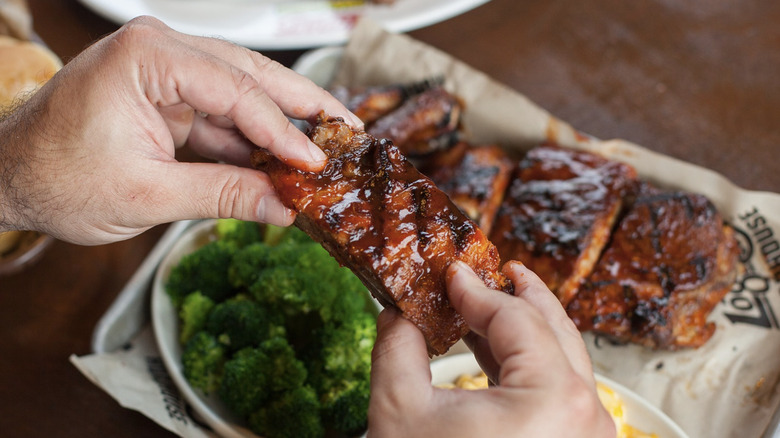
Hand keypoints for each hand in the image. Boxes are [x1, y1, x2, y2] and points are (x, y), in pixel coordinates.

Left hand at [0, 16, 360, 244]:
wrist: (6, 179)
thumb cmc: (53, 177)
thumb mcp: (147, 195)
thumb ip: (224, 196)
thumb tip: (284, 207)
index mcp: (148, 57)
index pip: (237, 90)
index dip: (284, 131)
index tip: (317, 163)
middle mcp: (161, 51)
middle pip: (252, 75)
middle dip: (303, 106)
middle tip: (347, 131)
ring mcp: (166, 72)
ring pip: (244, 93)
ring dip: (280, 127)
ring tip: (324, 151)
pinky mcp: (168, 97)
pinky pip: (223, 116)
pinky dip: (252, 141)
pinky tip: (281, 164)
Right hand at [368, 261, 615, 437]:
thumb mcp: (400, 410)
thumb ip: (398, 345)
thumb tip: (397, 309)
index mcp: (553, 399)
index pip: (516, 318)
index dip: (477, 288)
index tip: (451, 271)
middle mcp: (587, 417)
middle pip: (555, 330)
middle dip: (520, 295)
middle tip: (497, 267)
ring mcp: (589, 437)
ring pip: (562, 361)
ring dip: (523, 329)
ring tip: (490, 305)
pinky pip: (558, 392)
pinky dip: (527, 366)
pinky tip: (493, 353)